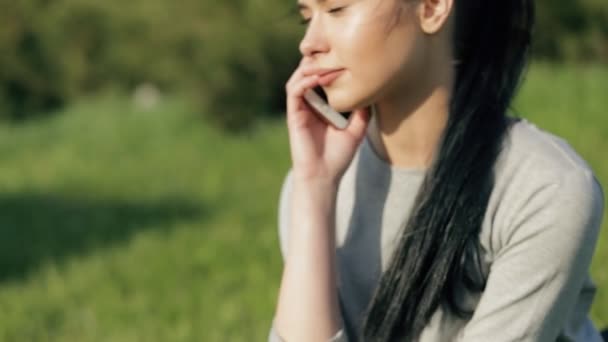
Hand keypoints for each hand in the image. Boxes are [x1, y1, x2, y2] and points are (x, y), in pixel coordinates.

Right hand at [285, 59, 371, 184]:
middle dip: (319, 63)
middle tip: (336, 56)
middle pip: (307, 75)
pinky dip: (304, 81)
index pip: (321, 80)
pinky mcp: (293, 116)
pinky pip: (294, 92)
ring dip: (311, 69)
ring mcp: (299, 110)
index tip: (346, 60)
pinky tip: (317, 77)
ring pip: (298, 79)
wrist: (324, 177)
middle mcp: (308, 106)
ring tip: (327, 64)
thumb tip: (372, 94)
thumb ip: (362, 112)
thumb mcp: (356, 130)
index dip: (330, 67)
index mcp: (321, 108)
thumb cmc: (338, 157)